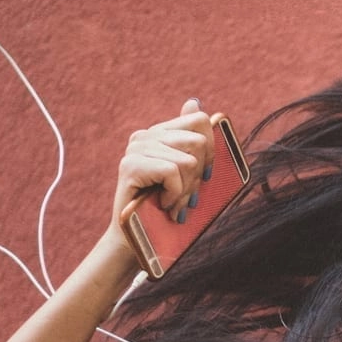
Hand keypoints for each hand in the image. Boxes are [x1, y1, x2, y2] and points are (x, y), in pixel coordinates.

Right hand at [110, 98, 214, 234]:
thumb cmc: (165, 209)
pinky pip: (172, 172)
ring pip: (188, 161)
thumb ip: (193, 145)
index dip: (211, 149)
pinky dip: (174, 194)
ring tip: (170, 202)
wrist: (137, 239)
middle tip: (183, 195)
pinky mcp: (130, 165)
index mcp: (159, 133)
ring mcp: (135, 149)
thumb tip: (195, 102)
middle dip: (198, 176)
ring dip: (185, 191)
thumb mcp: (186, 176)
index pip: (199, 120)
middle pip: (198, 142)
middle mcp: (144, 136)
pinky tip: (161, 203)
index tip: (205, 175)